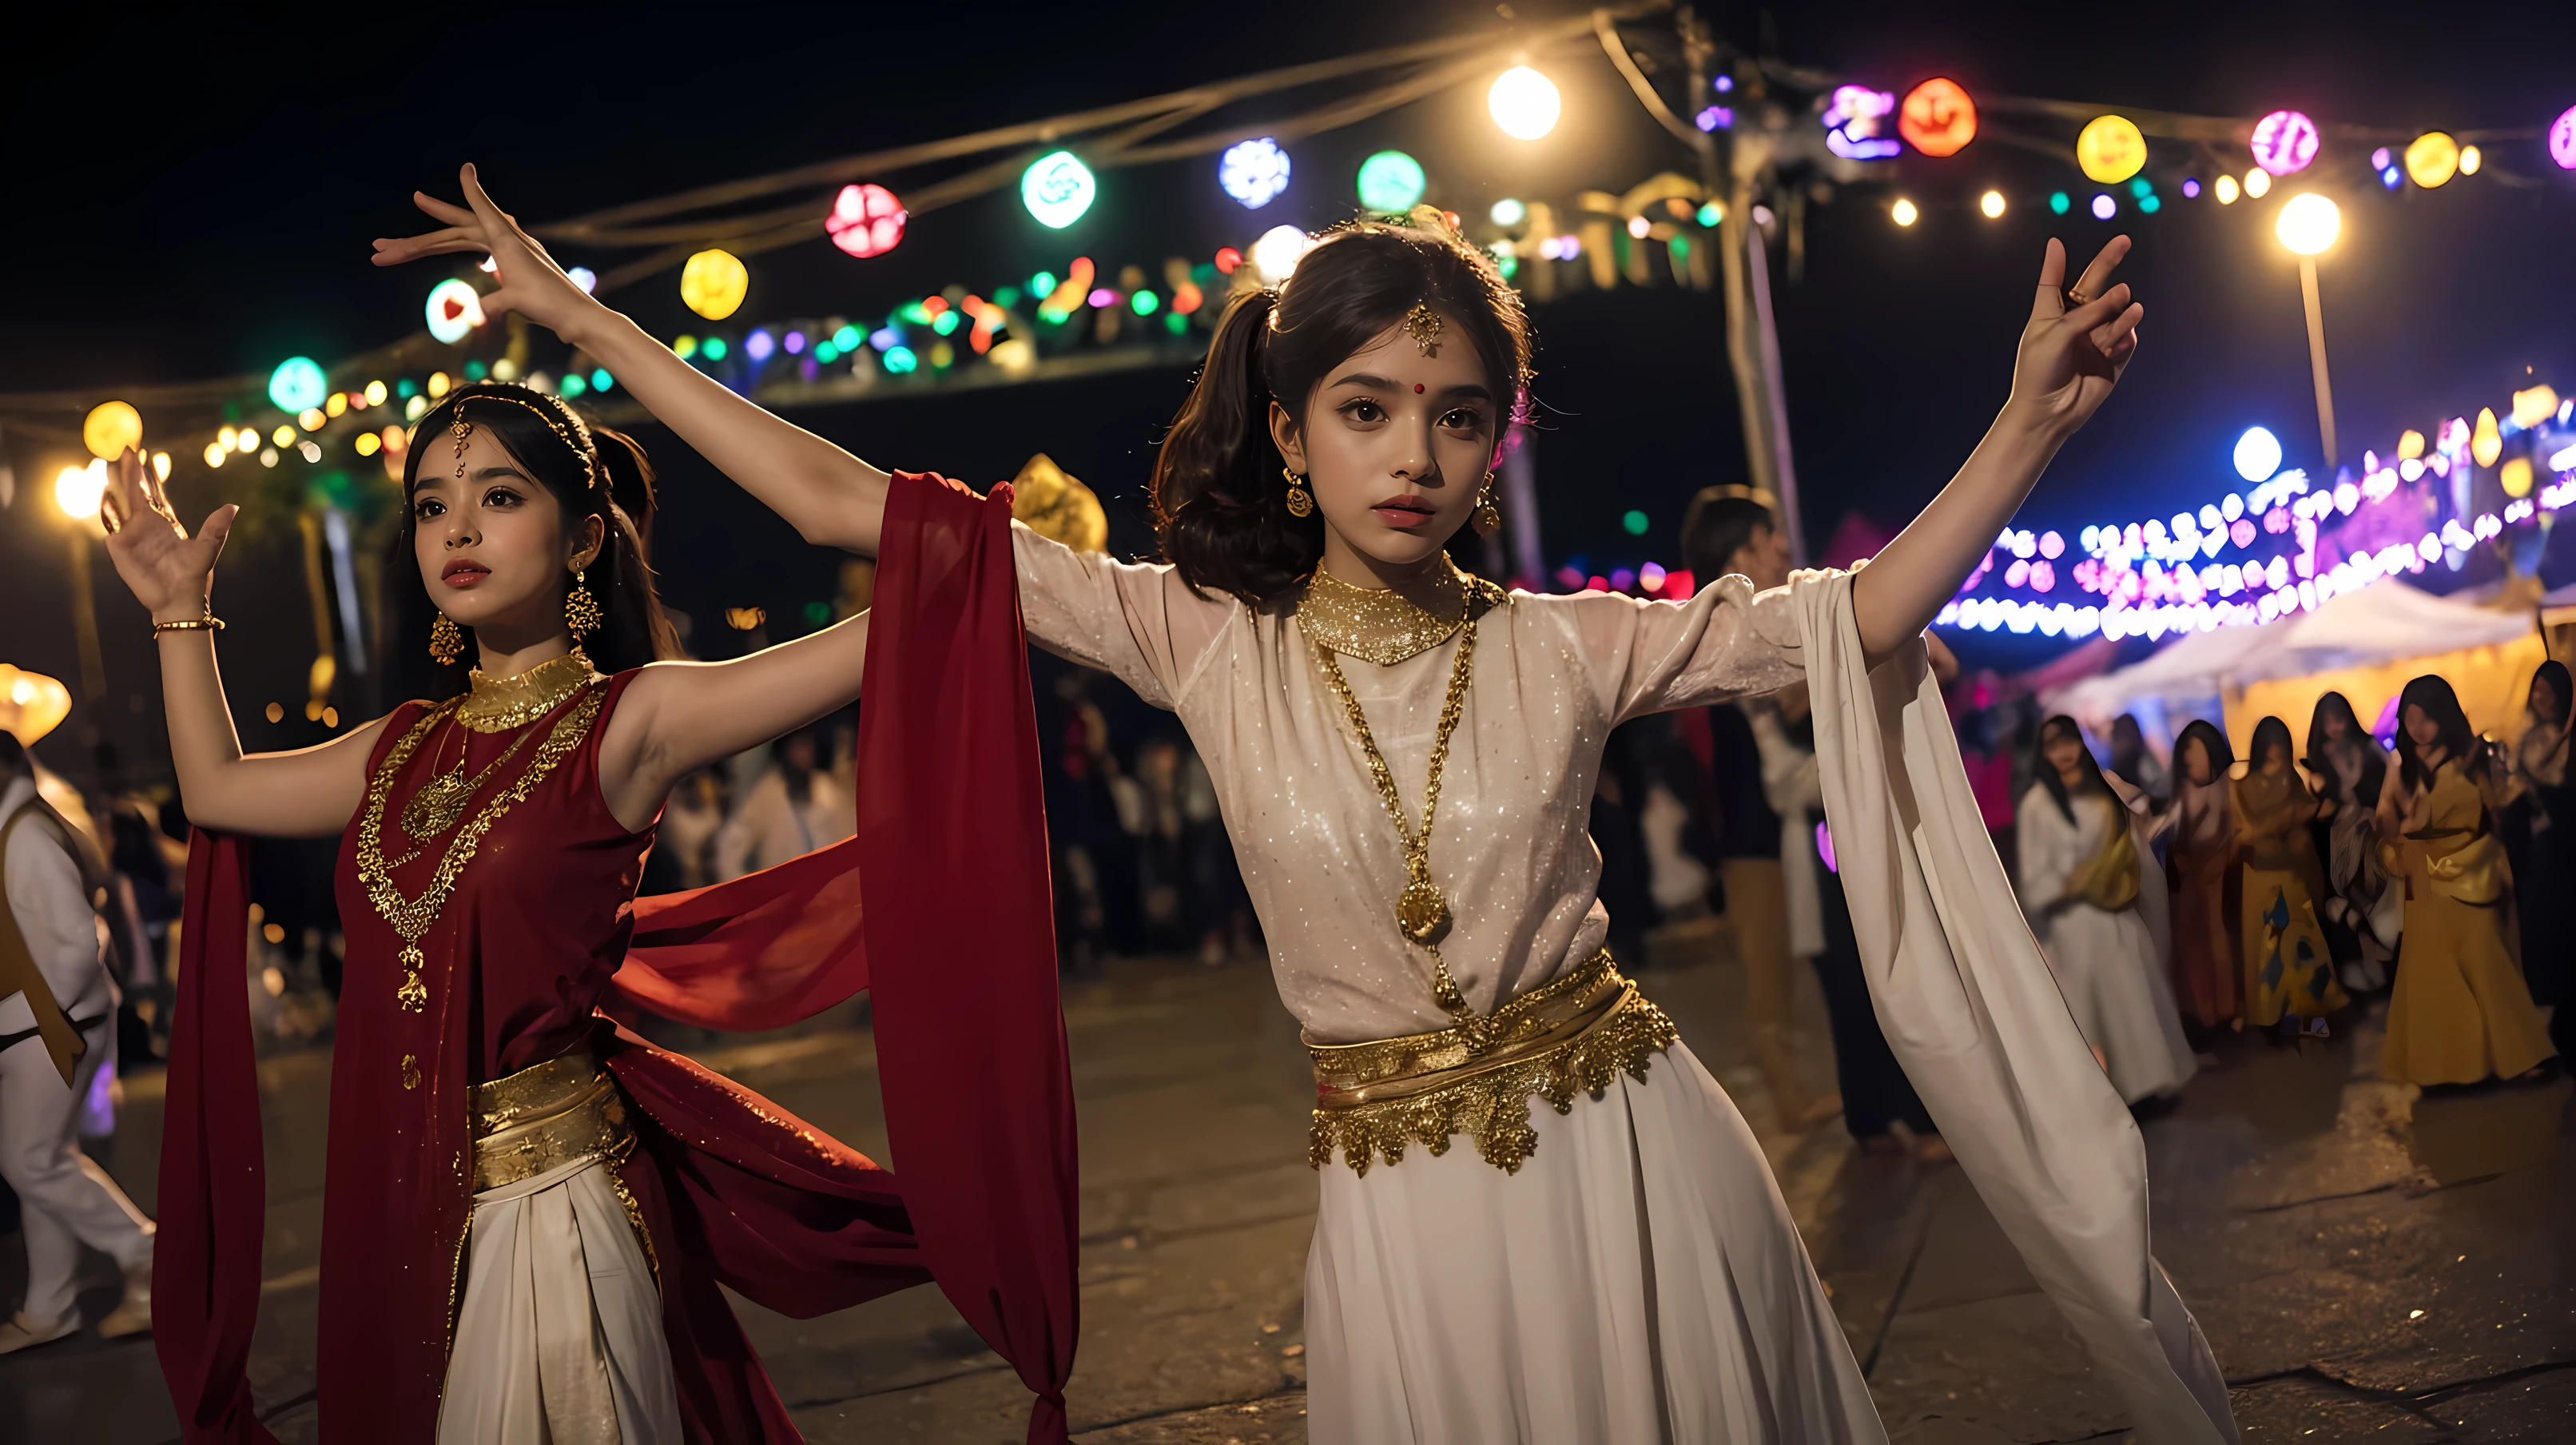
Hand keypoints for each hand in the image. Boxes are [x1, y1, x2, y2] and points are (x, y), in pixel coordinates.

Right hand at [99, 448, 235, 622]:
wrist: (179, 601)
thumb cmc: (193, 578)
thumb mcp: (207, 549)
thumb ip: (216, 528)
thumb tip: (232, 507)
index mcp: (166, 525)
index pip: (156, 496)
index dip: (150, 477)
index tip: (146, 457)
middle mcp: (147, 527)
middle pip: (136, 494)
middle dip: (131, 473)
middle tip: (127, 449)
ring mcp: (132, 536)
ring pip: (121, 505)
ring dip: (116, 485)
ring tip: (111, 464)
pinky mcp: (121, 547)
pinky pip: (112, 526)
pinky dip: (109, 510)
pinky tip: (106, 496)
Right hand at [371, 163, 601, 341]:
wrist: (579, 318)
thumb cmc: (552, 308)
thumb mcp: (519, 303)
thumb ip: (492, 305)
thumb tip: (471, 315)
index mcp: (508, 243)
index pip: (482, 211)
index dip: (472, 191)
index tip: (466, 168)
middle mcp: (509, 242)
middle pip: (457, 233)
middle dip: (421, 239)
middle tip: (387, 240)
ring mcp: (510, 253)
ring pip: (464, 241)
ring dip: (434, 242)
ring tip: (403, 247)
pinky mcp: (513, 267)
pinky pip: (481, 249)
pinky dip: (463, 245)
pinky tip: (453, 242)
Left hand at [2006, 237, 2144, 437]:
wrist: (2048, 413)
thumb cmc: (2040, 372)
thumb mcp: (2056, 334)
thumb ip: (2086, 311)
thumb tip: (2120, 289)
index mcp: (2051, 315)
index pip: (2054, 283)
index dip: (2056, 264)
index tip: (2057, 242)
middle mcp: (2074, 323)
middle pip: (2093, 287)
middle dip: (2108, 264)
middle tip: (2123, 242)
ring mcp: (2094, 340)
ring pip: (2114, 314)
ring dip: (2121, 310)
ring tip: (2129, 304)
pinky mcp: (2112, 358)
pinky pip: (2126, 339)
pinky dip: (2125, 336)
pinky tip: (2121, 341)